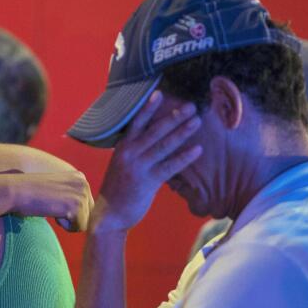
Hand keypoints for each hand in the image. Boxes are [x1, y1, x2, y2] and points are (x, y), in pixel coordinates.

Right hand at [11, 171, 93, 231]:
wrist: (16, 190)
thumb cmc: (30, 193)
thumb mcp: (57, 189)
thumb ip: (72, 197)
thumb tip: (87, 217)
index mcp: (80, 177)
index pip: (88, 205)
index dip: (70, 210)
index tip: (54, 202)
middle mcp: (84, 183)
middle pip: (89, 214)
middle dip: (72, 217)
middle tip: (53, 207)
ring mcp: (81, 194)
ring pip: (85, 222)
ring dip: (68, 222)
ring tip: (52, 208)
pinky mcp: (76, 207)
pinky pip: (79, 228)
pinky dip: (65, 226)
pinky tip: (52, 213)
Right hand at [90, 90, 201, 233]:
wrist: (110, 214)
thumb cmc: (119, 189)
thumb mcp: (122, 165)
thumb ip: (134, 151)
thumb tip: (154, 139)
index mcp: (123, 147)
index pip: (136, 122)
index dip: (148, 108)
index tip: (160, 93)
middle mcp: (129, 153)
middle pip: (154, 130)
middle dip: (173, 117)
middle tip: (191, 105)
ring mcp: (138, 167)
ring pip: (163, 145)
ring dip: (182, 132)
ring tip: (197, 121)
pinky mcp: (147, 181)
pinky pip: (169, 167)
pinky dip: (184, 157)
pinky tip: (198, 150)